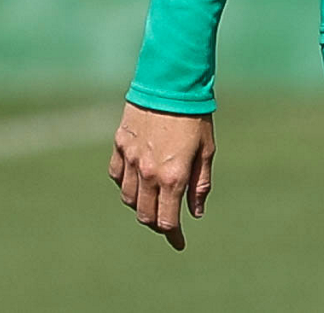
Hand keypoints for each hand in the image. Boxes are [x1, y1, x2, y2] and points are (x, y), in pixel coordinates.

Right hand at [108, 101, 214, 249]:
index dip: (173, 235)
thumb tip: (195, 213)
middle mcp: (148, 173)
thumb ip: (200, 184)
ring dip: (140, 204)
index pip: (167, 221)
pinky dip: (125, 183)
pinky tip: (136, 179)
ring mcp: (130, 160)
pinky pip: (116, 175)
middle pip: (145, 215)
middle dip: (157, 223)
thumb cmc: (195, 115)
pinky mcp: (119, 145)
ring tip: (153, 199)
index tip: (179, 242)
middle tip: (168, 220)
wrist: (172, 81)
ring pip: (128, 198)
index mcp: (173, 177)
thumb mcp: (206, 150)